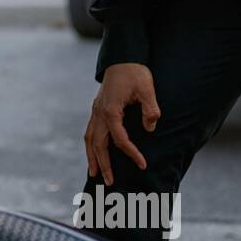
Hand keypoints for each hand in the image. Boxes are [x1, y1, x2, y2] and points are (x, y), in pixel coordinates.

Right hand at [84, 63, 160, 184]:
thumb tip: (150, 128)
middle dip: (103, 164)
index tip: (142, 164)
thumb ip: (149, 109)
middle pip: (98, 144)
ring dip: (91, 157)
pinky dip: (91, 145)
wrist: (123, 58)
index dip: (131, 153)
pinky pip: (91, 131)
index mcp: (111, 110)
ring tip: (93, 173)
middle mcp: (99, 113)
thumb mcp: (147, 89)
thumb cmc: (135, 73)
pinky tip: (94, 153)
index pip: (119, 139)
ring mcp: (96, 111)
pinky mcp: (97, 109)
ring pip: (90, 139)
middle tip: (109, 182)